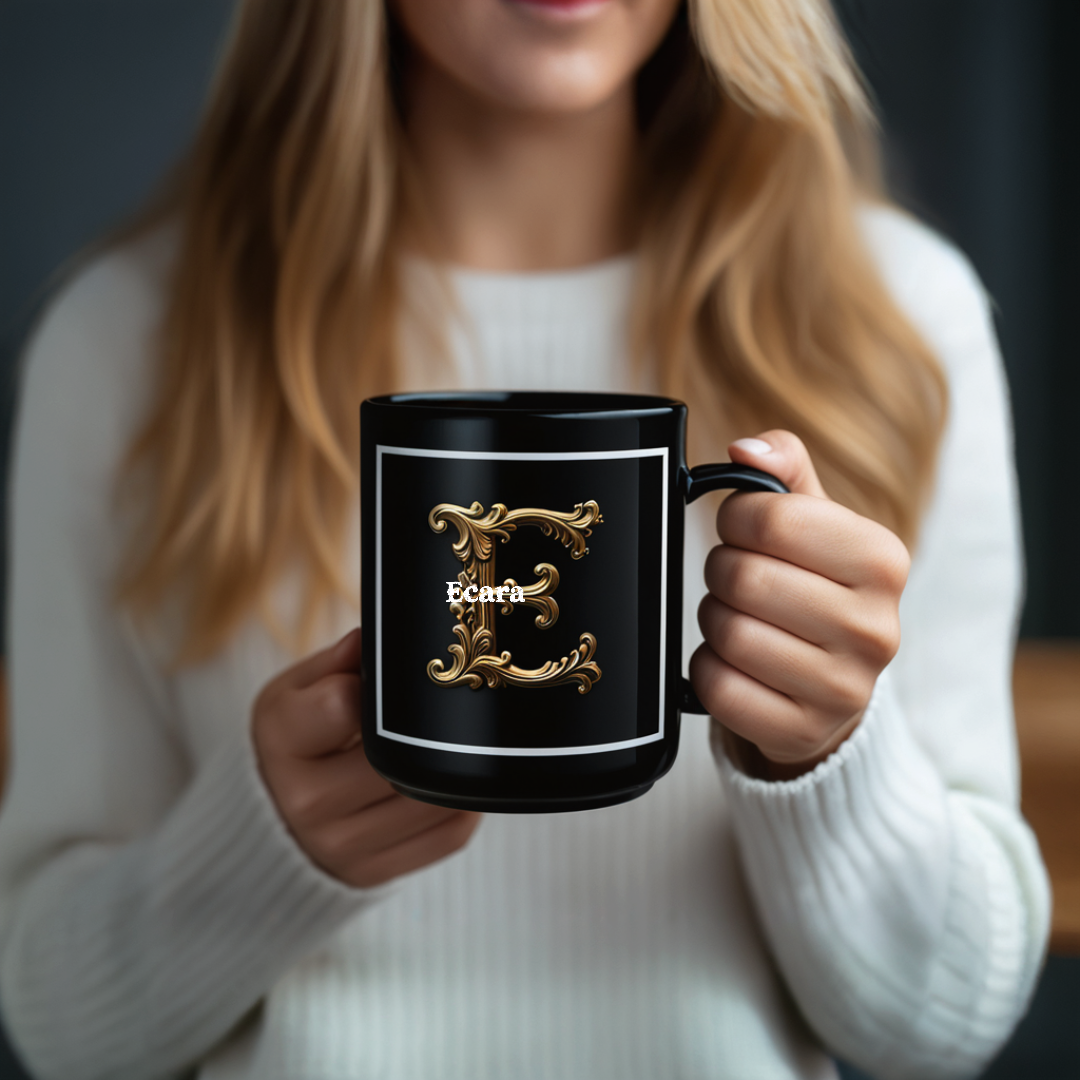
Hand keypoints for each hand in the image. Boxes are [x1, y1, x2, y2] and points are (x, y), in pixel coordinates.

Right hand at [252, 629, 481, 886]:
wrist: (271, 814)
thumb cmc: (296, 737)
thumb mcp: (296, 689)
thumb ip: (338, 662)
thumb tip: (379, 638)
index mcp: (281, 739)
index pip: (342, 707)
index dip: (380, 690)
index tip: (391, 683)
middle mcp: (303, 801)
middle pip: (394, 758)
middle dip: (421, 731)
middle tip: (438, 712)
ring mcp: (339, 846)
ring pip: (428, 799)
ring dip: (452, 767)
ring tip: (452, 741)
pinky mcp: (371, 875)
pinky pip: (448, 836)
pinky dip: (464, 804)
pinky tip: (451, 779)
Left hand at [689, 431, 909, 779]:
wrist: (834, 688)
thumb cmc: (817, 588)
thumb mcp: (815, 521)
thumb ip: (783, 468)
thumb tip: (744, 450)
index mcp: (884, 561)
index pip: (772, 518)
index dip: (735, 518)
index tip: (741, 529)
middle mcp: (875, 628)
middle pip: (742, 576)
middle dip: (721, 571)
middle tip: (736, 579)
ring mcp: (843, 688)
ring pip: (726, 632)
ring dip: (715, 620)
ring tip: (741, 618)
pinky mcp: (801, 730)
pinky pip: (716, 687)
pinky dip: (709, 669)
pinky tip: (735, 663)